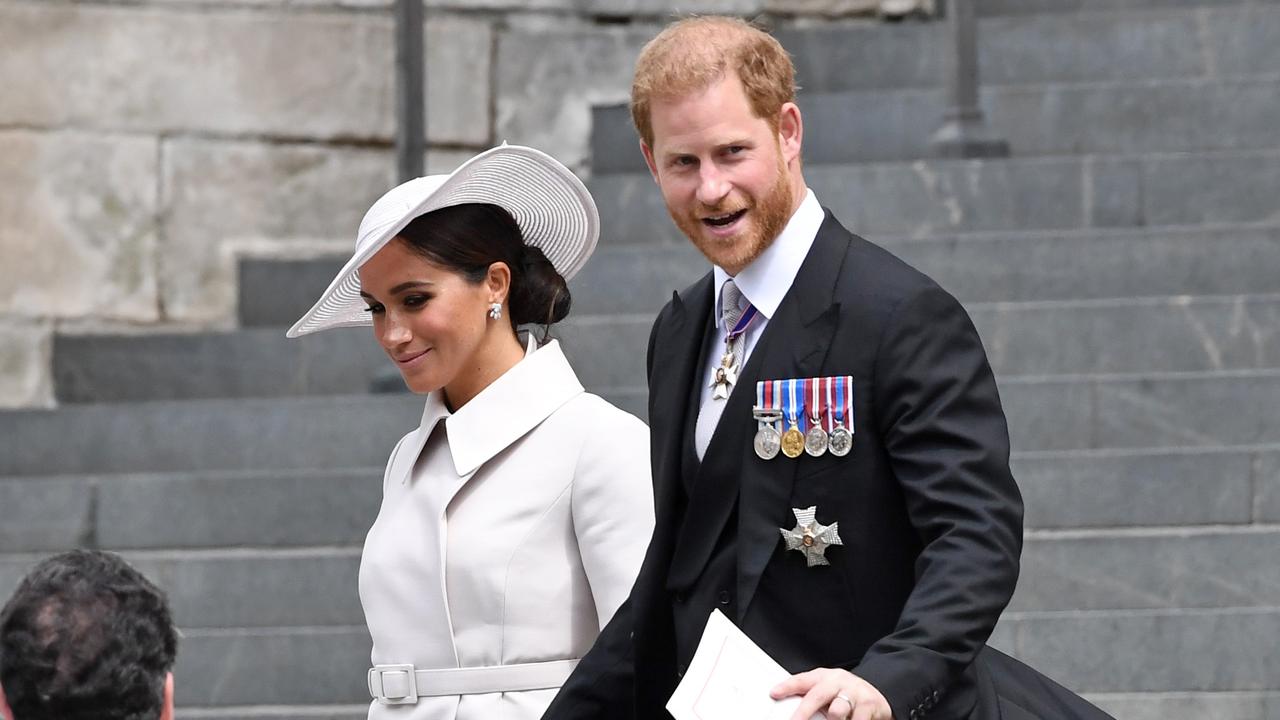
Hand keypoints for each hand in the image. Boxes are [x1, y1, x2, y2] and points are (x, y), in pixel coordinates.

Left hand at [771, 667, 891, 719]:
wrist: (877, 694)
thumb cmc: (845, 694)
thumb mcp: (827, 690)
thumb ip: (812, 697)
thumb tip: (787, 704)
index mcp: (824, 677)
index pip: (802, 680)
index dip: (787, 686)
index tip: (774, 693)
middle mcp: (838, 682)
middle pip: (817, 695)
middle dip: (804, 711)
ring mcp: (854, 693)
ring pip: (838, 709)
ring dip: (833, 719)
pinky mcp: (869, 705)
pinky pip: (857, 719)